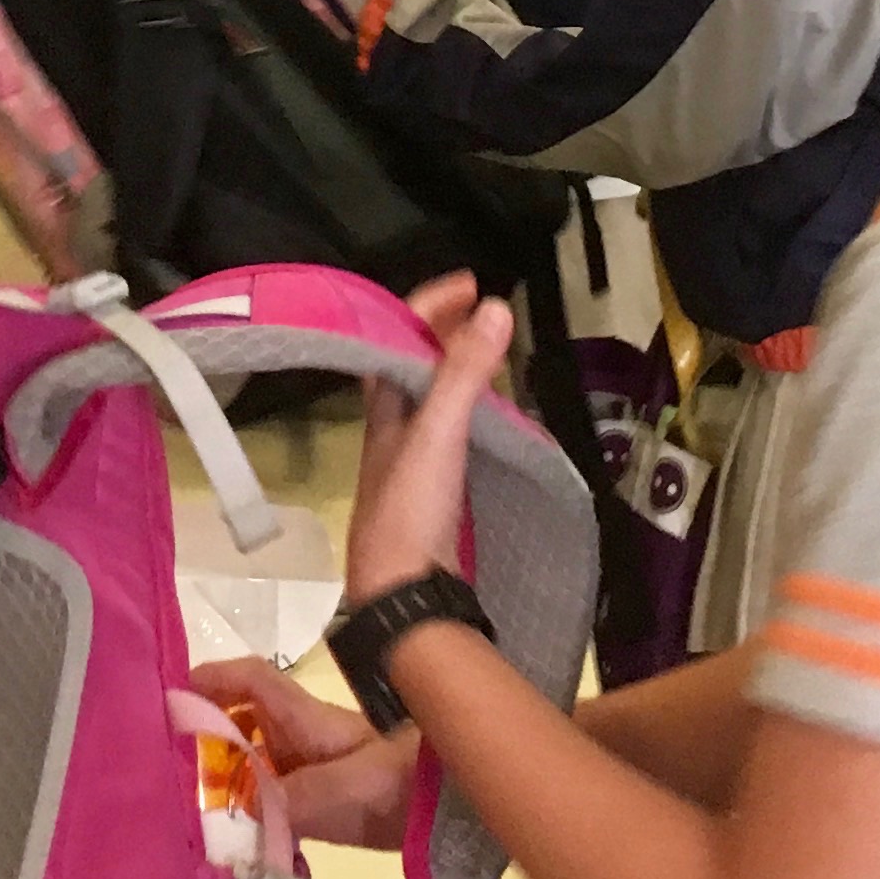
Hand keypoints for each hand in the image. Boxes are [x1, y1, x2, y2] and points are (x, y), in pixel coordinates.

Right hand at [189, 652, 417, 852]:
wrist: (448, 806)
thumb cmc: (394, 785)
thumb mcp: (339, 792)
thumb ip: (286, 803)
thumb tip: (242, 819)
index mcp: (302, 719)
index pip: (252, 680)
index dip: (213, 678)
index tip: (174, 693)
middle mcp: (302, 736)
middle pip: (245, 721)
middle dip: (209, 737)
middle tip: (175, 769)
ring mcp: (314, 766)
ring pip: (257, 761)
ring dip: (228, 778)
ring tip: (197, 810)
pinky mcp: (325, 798)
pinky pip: (274, 795)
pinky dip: (252, 809)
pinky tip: (239, 840)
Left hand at [347, 274, 508, 602]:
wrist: (401, 595)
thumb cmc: (409, 509)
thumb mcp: (438, 433)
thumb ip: (463, 373)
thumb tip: (496, 307)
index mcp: (383, 408)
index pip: (397, 335)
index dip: (429, 304)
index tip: (471, 284)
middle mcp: (392, 429)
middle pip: (413, 363)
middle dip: (446, 330)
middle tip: (487, 311)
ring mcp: (411, 461)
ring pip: (431, 397)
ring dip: (458, 367)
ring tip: (495, 352)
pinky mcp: (433, 491)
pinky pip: (450, 431)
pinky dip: (471, 408)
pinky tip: (494, 418)